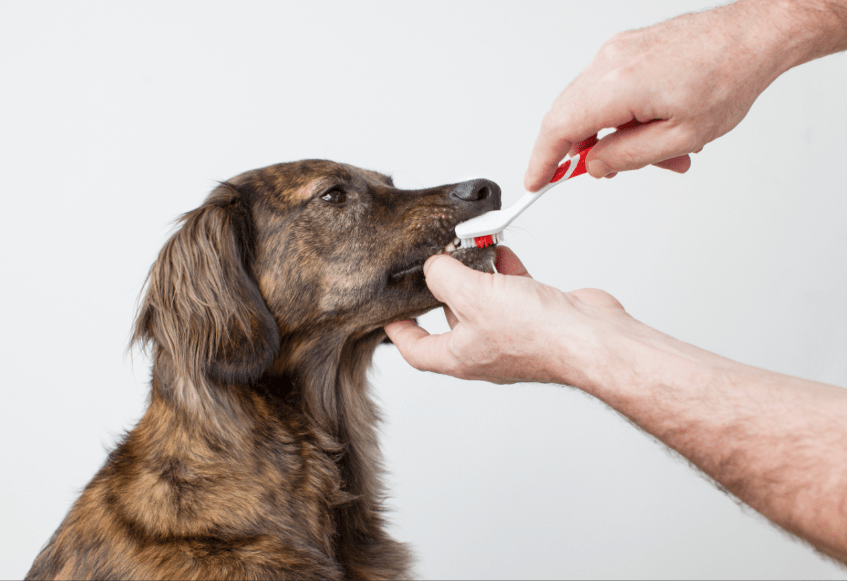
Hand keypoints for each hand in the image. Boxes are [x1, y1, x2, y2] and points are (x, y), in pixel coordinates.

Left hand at [385, 246, 629, 385]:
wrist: (592, 339)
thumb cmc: (538, 334)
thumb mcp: (473, 296)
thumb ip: (444, 277)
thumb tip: (434, 267)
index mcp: (460, 356)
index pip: (416, 351)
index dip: (398, 333)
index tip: (387, 317)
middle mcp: (484, 349)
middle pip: (450, 319)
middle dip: (443, 288)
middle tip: (436, 261)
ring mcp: (512, 334)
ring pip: (484, 301)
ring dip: (478, 273)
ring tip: (470, 246)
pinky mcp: (537, 316)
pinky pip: (512, 290)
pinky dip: (505, 269)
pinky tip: (502, 250)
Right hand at [524, 1, 793, 188]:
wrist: (754, 36)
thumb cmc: (728, 79)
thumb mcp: (679, 137)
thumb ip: (627, 156)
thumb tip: (594, 165)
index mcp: (617, 85)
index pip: (559, 128)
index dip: (542, 160)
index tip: (536, 181)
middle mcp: (608, 62)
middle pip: (568, 116)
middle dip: (582, 152)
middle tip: (607, 171)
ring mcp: (616, 51)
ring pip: (590, 105)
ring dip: (611, 136)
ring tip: (657, 153)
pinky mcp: (627, 48)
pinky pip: (607, 89)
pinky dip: (621, 116)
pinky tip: (654, 130)